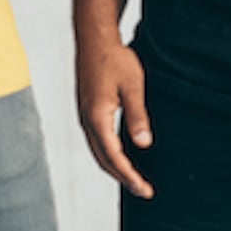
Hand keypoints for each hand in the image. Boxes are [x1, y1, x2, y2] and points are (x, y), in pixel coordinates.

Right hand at [76, 32, 154, 198]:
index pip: (114, 157)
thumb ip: (137, 116)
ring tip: (134, 179)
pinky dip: (110, 155)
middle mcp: (87, 121)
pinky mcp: (88, 111)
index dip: (130, 176)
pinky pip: (98, 141)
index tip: (145, 189)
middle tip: (144, 191)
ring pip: (99, 152)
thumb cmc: (114, 59)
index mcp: (97, 118)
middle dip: (123, 178)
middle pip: (103, 160)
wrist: (94, 39)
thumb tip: (143, 145)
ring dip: (116, 168)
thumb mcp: (133, 86)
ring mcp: (85, 117)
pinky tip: (123, 156)